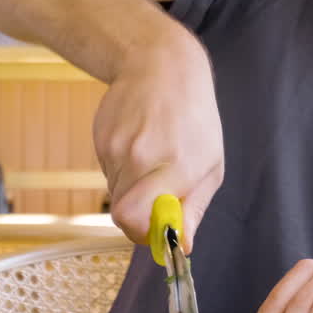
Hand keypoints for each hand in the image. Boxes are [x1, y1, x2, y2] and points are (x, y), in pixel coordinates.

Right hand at [93, 29, 223, 253]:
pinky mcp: (101, 140)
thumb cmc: (194, 118)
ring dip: (134, 191)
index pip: (136, 219)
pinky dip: (124, 171)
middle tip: (158, 200)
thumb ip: (195, 208)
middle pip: (123, 215)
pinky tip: (140, 145)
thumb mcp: (211, 163)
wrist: (160, 66)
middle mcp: (142, 157)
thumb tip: (184, 246)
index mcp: (177, 166)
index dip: (144, 234)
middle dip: (140, 218)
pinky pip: (109, 174)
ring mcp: (116, 147)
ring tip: (153, 160)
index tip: (159, 231)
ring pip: (116, 195)